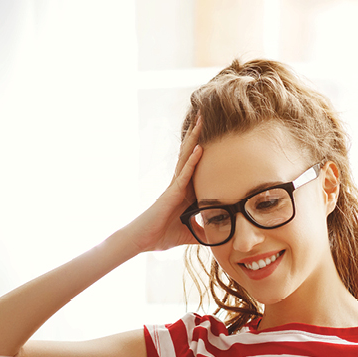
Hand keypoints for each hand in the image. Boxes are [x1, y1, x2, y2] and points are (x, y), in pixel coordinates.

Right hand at [124, 115, 203, 253]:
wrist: (142, 241)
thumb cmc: (160, 236)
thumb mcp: (187, 235)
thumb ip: (201, 233)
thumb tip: (216, 238)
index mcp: (184, 193)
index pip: (197, 168)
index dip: (203, 151)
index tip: (214, 135)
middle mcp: (179, 185)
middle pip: (190, 155)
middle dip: (198, 136)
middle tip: (206, 115)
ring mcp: (174, 187)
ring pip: (187, 158)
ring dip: (194, 139)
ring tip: (202, 120)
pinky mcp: (170, 194)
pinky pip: (184, 175)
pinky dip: (192, 162)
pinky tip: (199, 149)